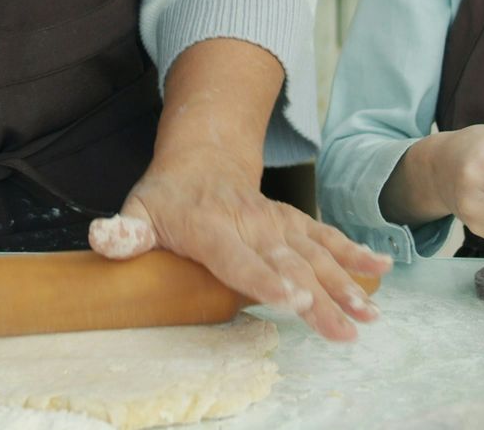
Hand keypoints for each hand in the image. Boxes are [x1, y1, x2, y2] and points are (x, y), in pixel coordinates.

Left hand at [87, 157, 390, 342]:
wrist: (202, 155)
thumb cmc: (166, 196)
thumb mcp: (139, 209)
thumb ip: (125, 230)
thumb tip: (102, 238)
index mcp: (211, 226)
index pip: (239, 257)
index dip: (265, 279)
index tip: (292, 299)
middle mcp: (251, 223)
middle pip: (287, 263)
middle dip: (319, 296)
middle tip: (343, 327)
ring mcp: (277, 222)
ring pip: (315, 254)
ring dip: (344, 284)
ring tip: (367, 315)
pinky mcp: (293, 222)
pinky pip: (327, 237)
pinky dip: (356, 252)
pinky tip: (381, 270)